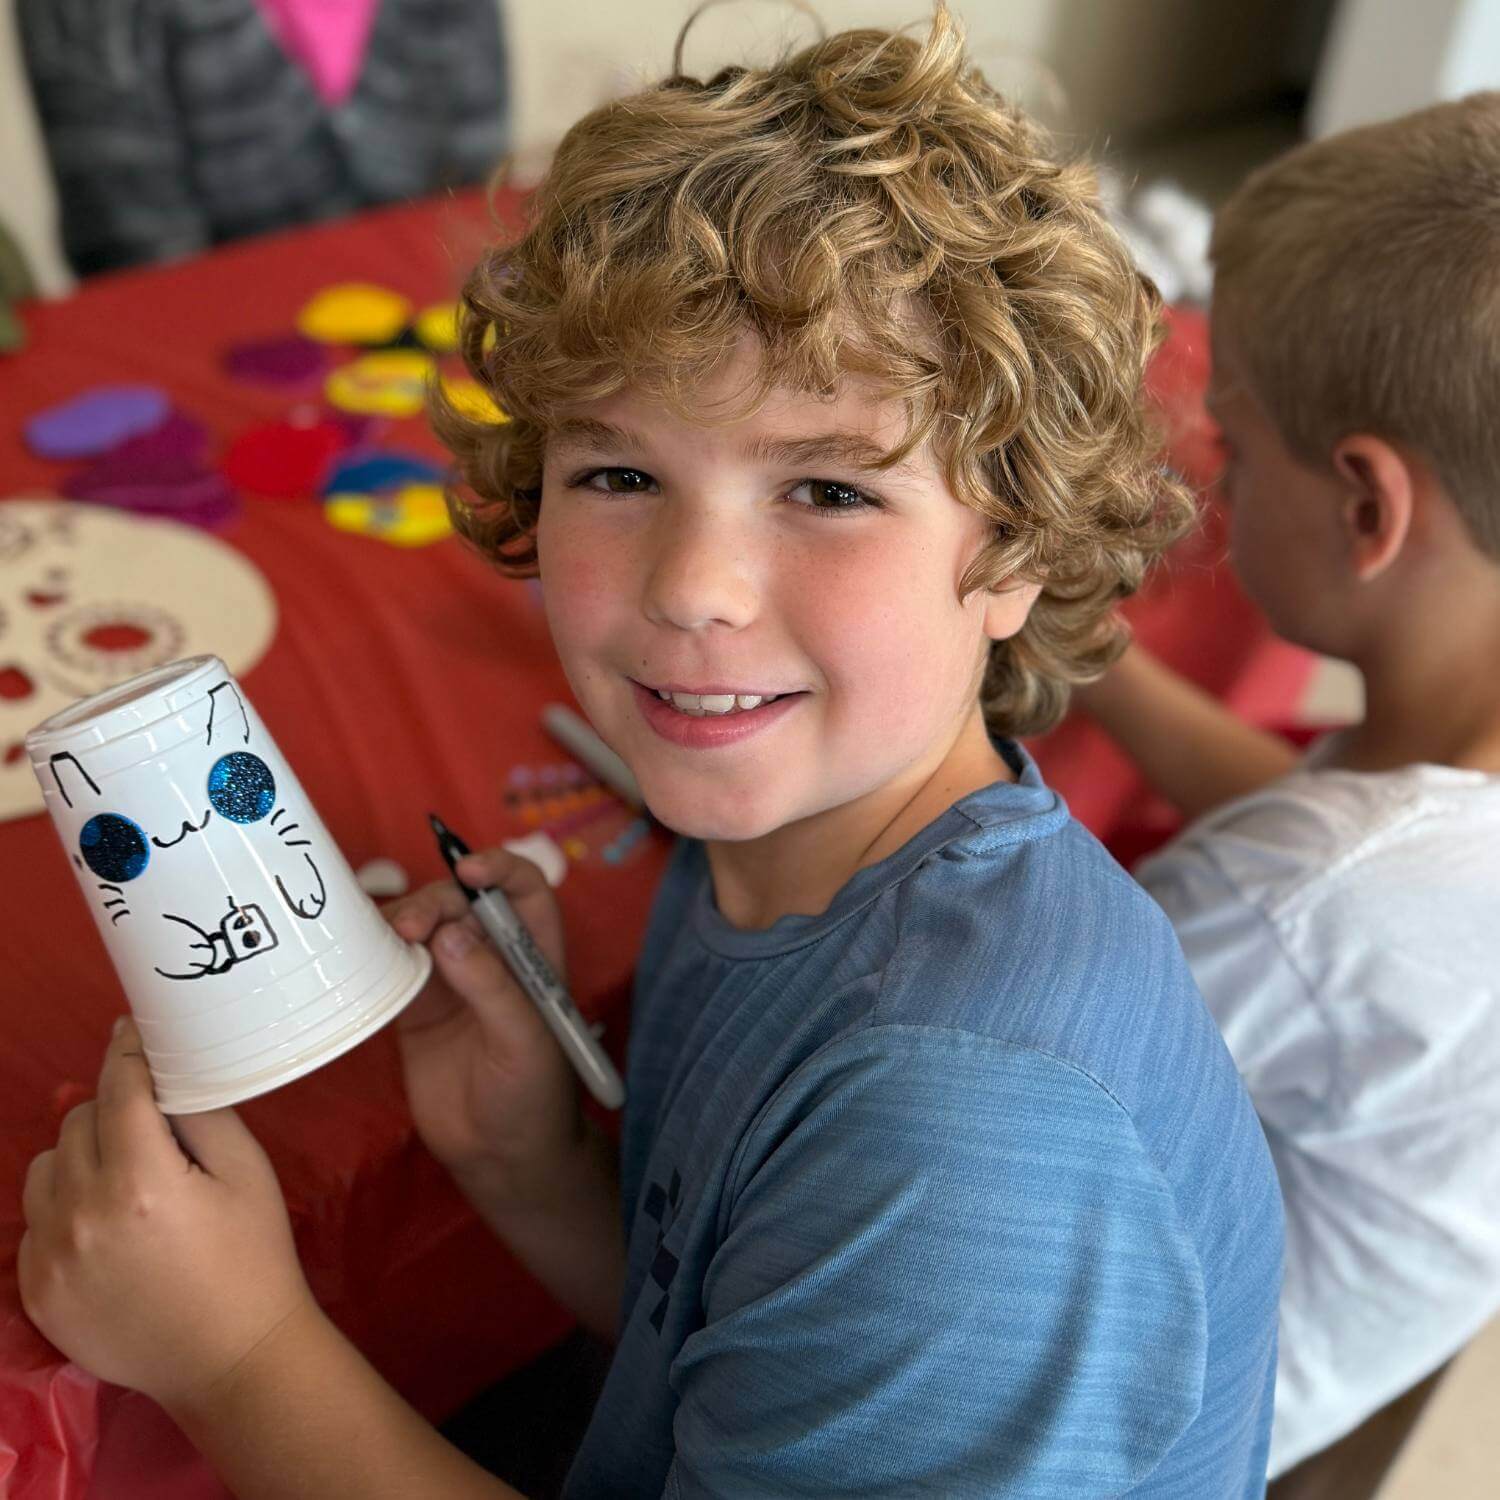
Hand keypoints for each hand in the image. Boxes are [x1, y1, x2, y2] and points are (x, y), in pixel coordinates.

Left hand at [18, 1020, 312, 1409]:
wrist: (230, 1357)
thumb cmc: (253, 1257)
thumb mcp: (247, 1171)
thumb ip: (202, 1111)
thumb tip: (163, 1067)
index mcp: (142, 1181)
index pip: (120, 1089)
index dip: (127, 1051)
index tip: (132, 1029)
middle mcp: (83, 1214)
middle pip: (79, 1120)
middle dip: (114, 1108)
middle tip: (153, 1124)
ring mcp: (50, 1256)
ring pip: (46, 1164)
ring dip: (80, 1154)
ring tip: (124, 1174)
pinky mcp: (35, 1289)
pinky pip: (35, 1218)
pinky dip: (65, 1205)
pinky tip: (107, 1223)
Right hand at [387, 848, 584, 1209]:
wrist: (500, 1156)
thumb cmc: (533, 1097)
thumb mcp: (524, 1041)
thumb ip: (491, 985)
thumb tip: (451, 932)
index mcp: (535, 955)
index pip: (524, 888)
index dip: (500, 868)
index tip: (468, 870)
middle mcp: (493, 957)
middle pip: (463, 902)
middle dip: (437, 900)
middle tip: (410, 927)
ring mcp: (452, 979)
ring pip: (424, 926)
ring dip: (403, 921)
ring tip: (388, 938)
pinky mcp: (415, 1007)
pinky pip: (392, 963)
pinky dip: (375, 950)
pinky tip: (360, 951)